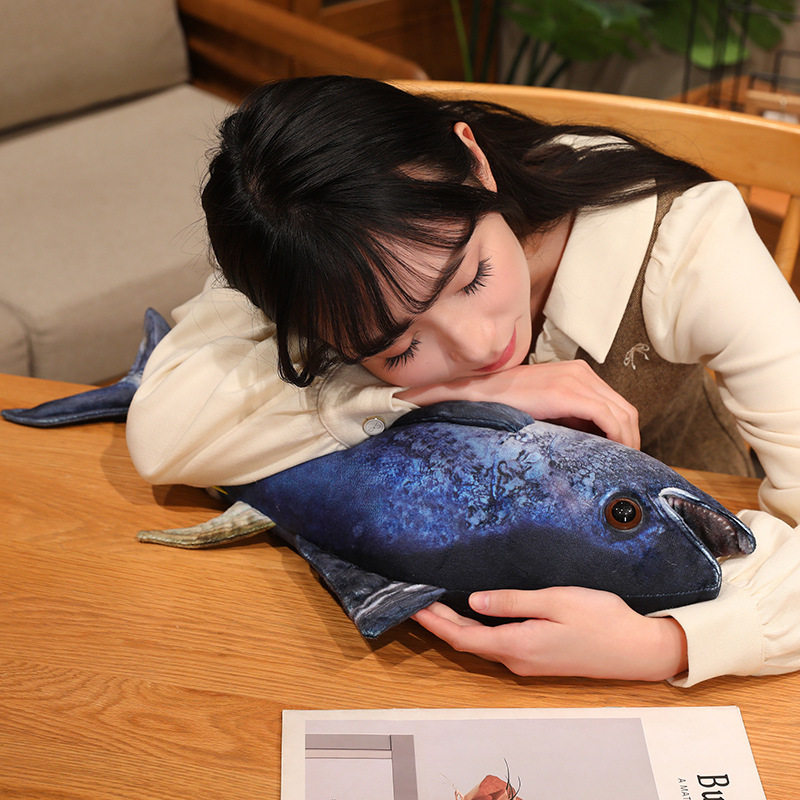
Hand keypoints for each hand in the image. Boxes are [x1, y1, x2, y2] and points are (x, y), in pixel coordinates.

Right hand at [398, 361, 639, 449]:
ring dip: (626, 440)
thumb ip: (570, 417)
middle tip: (627, 462)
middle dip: (631, 437)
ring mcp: (577, 379)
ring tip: (621, 462)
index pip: (615, 403)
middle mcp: (582, 372)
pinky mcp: (569, 392)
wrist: (480, 393)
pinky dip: (616, 436)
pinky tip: (612, 452)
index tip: (622, 453)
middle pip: (624, 408)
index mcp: (577, 373)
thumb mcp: (546, 408)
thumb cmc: (507, 404)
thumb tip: (591, 443)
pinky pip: (607, 416)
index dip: (625, 431)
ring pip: (621, 413)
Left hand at [413, 587, 687, 680]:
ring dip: (454, 626)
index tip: (412, 602)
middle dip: (438, 622)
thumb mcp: (555, 601)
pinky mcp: (537, 658)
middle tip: (415, 597)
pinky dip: (475, 630)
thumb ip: (512, 602)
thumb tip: (473, 601)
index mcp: (517, 645)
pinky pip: (495, 645)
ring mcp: (527, 662)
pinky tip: (470, 614)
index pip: (461, 636)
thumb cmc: (600, 619)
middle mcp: (516, 660)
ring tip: (434, 603)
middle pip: (466, 642)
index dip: (434, 621)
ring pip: (479, 645)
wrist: (637, 650)